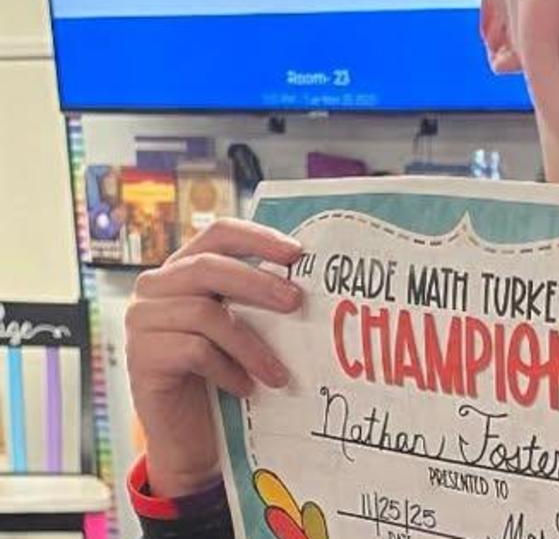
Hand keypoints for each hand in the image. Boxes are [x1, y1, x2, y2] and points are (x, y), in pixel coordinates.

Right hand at [125, 219, 302, 496]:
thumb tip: (310, 279)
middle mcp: (155, 288)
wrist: (189, 433)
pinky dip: (228, 370)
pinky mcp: (140, 357)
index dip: (256, 238)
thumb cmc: (225, 372)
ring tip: (279, 374)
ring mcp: (141, 321)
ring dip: (251, 345)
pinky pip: (193, 351)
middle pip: (207, 267)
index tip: (297, 253)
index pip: (217, 234)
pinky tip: (245, 388)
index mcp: (184, 269)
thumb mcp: (243, 327)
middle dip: (258, 283)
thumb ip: (257, 298)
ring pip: (204, 314)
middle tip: (297, 302)